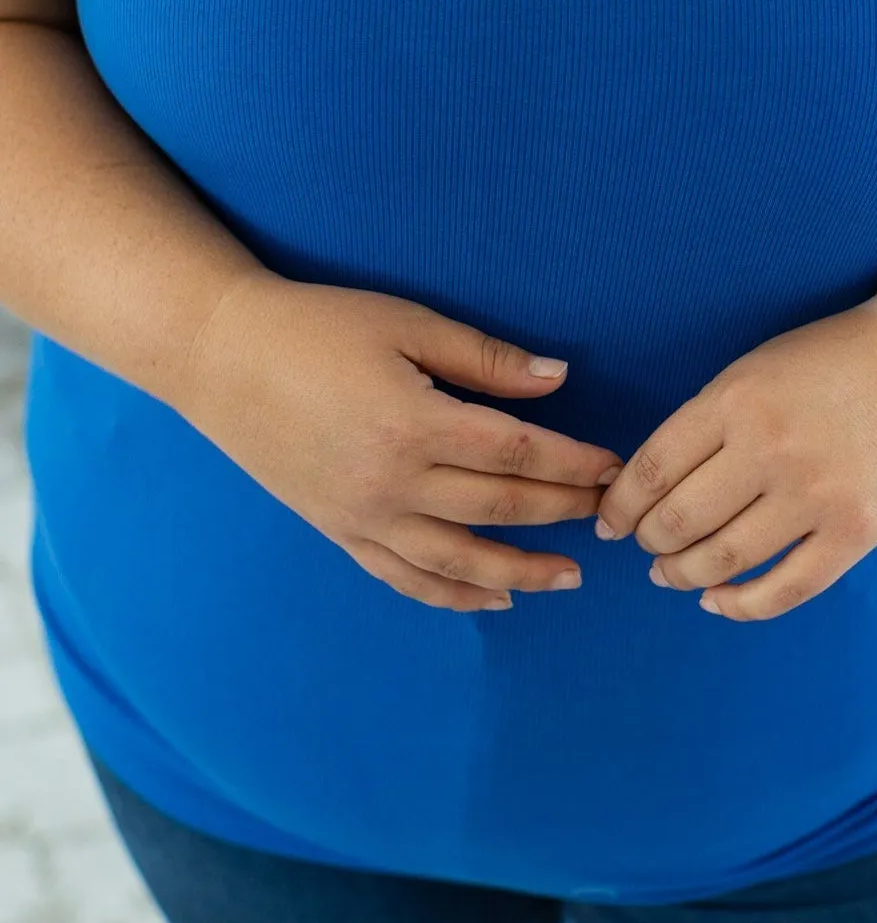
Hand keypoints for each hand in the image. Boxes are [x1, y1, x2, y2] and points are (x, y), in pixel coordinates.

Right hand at [179, 273, 624, 611]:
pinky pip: (404, 577)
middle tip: (611, 515)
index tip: (611, 466)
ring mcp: (362, 515)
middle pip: (498, 507)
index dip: (572, 462)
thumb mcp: (406, 323)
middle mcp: (391, 482)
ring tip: (571, 577)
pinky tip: (494, 600)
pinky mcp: (338, 530)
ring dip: (520, 573)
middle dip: (562, 512)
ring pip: (457, 561)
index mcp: (414, 423)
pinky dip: (452, 595)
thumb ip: (486, 358)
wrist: (219, 355)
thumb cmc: (316, 326)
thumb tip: (560, 379)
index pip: (516, 452)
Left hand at [593, 299, 876, 620]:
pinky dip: (741, 604)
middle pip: (680, 519)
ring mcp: (817, 496)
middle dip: (648, 540)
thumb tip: (645, 489)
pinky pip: (786, 588)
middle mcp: (771, 449)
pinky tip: (717, 600)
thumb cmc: (825, 365)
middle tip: (643, 545)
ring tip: (670, 573)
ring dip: (684, 574)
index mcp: (736, 401)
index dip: (621, 504)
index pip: (654, 469)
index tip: (609, 520)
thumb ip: (702, 424)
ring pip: (724, 558)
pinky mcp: (855, 532)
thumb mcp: (751, 370)